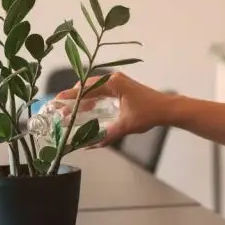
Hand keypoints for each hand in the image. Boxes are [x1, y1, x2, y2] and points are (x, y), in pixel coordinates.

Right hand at [54, 72, 171, 146]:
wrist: (167, 109)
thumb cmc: (148, 114)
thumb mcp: (125, 126)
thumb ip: (107, 135)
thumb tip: (90, 145)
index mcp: (113, 83)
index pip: (86, 88)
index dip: (70, 95)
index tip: (57, 101)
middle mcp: (114, 78)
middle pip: (87, 86)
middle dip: (74, 98)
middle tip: (62, 110)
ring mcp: (118, 81)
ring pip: (94, 88)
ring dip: (83, 99)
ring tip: (72, 112)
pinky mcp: (122, 86)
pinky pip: (101, 90)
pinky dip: (93, 99)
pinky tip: (88, 110)